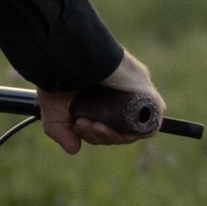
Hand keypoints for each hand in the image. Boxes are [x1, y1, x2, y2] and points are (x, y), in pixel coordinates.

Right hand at [39, 52, 163, 156]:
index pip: (111, 127)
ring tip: (93, 125)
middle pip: (122, 130)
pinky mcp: (146, 92)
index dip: (96, 135)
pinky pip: (151, 123)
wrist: (70, 56)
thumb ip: (62, 132)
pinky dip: (132, 132)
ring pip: (134, 129)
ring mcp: (137, 93)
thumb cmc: (60, 75)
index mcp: (108, 98)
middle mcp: (125, 95)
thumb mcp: (55, 111)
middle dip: (100, 136)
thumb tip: (74, 149)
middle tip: (82, 125)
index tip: (77, 127)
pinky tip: (110, 127)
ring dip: (114, 136)